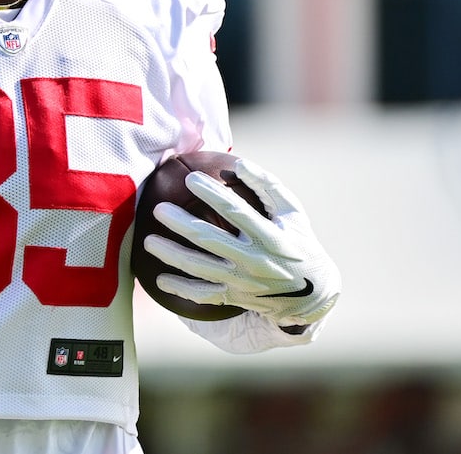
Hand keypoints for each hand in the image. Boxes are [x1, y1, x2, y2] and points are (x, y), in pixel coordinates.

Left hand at [142, 158, 339, 326]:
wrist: (312, 293)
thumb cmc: (298, 241)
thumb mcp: (292, 212)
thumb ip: (267, 186)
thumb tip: (238, 163)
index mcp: (270, 236)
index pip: (236, 211)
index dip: (212, 194)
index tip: (190, 179)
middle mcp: (255, 261)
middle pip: (211, 240)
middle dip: (181, 224)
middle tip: (158, 209)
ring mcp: (243, 283)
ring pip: (201, 269)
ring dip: (172, 256)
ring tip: (148, 241)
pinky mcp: (236, 298)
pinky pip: (203, 295)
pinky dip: (181, 289)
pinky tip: (159, 280)